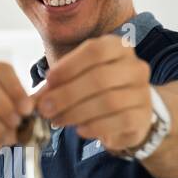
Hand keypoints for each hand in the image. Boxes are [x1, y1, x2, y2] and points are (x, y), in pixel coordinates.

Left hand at [32, 34, 152, 152]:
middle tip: (46, 109)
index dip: (69, 66)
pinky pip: (118, 121)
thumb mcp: (77, 79)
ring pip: (109, 101)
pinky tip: (79, 129)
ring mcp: (142, 91)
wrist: (130, 111)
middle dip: (67, 95)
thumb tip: (33, 99)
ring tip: (58, 120)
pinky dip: (95, 126)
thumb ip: (56, 86)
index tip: (48, 81)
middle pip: (100, 78)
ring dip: (77, 113)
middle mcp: (135, 66)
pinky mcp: (143, 116)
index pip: (95, 51)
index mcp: (117, 48)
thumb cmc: (98, 90)